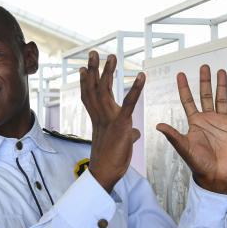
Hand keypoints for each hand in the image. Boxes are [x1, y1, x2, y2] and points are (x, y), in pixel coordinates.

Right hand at [80, 50, 144, 191]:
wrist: (105, 174)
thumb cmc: (111, 161)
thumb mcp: (121, 143)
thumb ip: (128, 133)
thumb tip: (135, 132)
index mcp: (99, 119)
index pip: (91, 96)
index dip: (87, 82)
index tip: (85, 68)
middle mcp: (101, 116)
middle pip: (95, 88)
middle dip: (94, 70)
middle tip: (93, 53)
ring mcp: (109, 119)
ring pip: (105, 91)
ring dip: (109, 72)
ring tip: (112, 56)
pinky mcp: (121, 124)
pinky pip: (129, 104)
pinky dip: (136, 89)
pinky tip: (141, 75)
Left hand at [156, 65, 226, 193]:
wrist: (215, 175)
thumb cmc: (198, 164)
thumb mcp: (184, 148)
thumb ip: (173, 136)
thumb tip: (158, 126)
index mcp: (195, 122)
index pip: (188, 101)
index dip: (184, 88)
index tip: (180, 74)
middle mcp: (208, 119)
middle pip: (206, 95)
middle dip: (204, 81)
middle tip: (204, 66)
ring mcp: (222, 123)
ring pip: (222, 99)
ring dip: (222, 86)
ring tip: (221, 72)